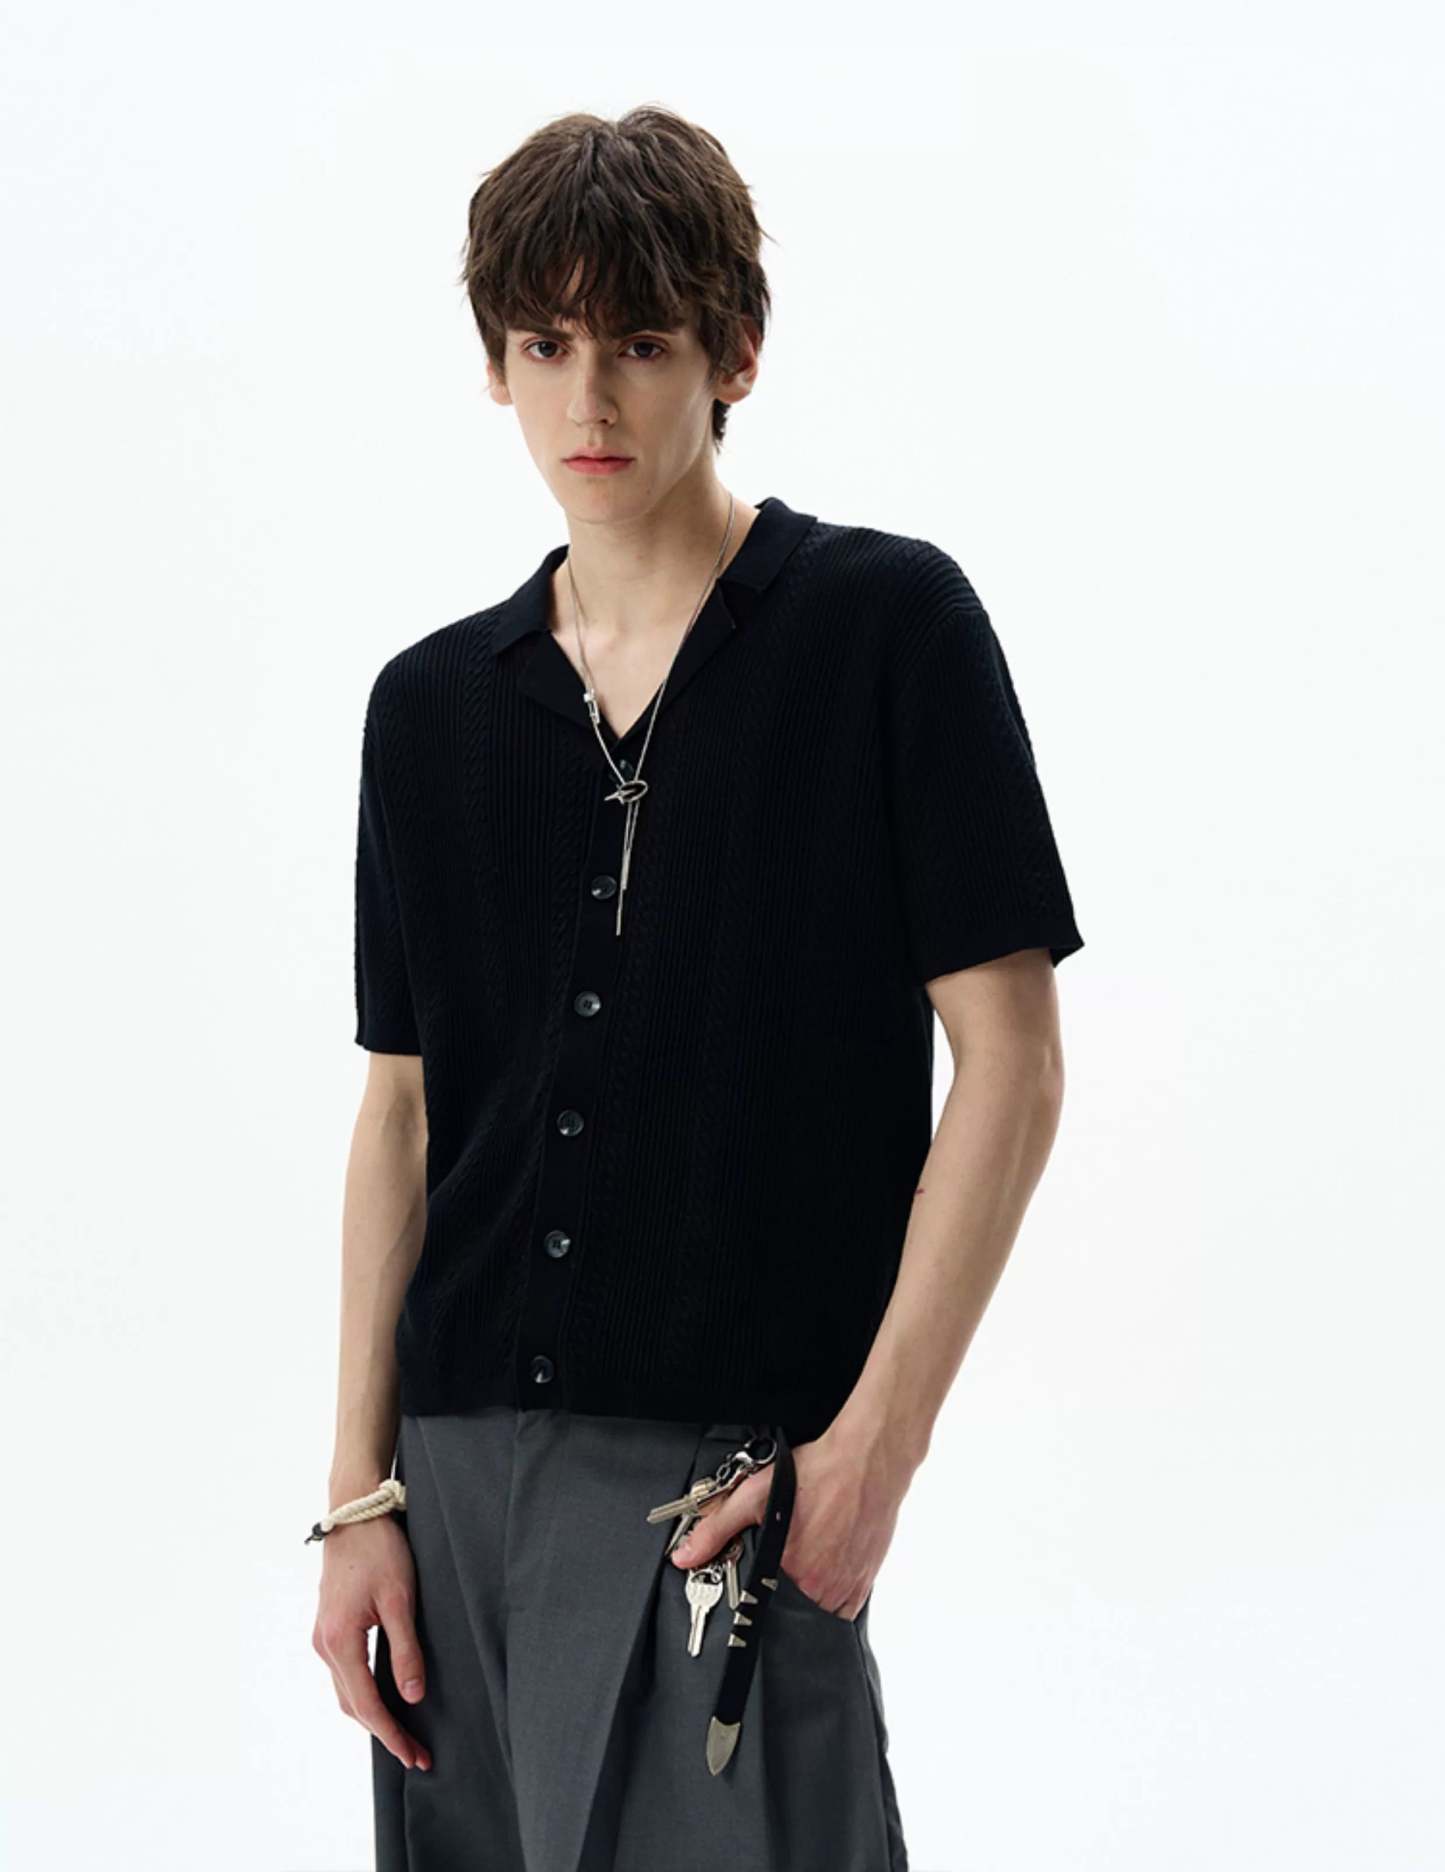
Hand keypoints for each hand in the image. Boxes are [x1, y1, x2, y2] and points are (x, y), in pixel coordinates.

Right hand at [311, 1515, 431, 1770]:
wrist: (355, 1512)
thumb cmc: (380, 1550)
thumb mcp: (401, 1600)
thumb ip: (406, 1651)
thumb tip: (412, 1698)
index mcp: (340, 1642)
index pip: (367, 1704)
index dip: (392, 1734)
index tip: (414, 1756)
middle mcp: (324, 1645)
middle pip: (352, 1705)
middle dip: (384, 1731)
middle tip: (416, 1753)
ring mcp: (323, 1636)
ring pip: (346, 1691)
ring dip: (372, 1715)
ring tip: (403, 1732)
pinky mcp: (329, 1626)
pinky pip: (345, 1672)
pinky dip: (363, 1693)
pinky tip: (384, 1696)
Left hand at [668, 1430, 906, 1621]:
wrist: (867, 1458)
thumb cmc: (817, 1473)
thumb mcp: (754, 1494)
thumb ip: (716, 1528)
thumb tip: (684, 1556)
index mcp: (793, 1574)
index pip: (765, 1607)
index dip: (759, 1594)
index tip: (762, 1576)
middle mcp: (823, 1588)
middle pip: (792, 1607)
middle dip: (784, 1588)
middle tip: (787, 1555)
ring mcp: (848, 1587)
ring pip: (818, 1609)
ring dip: (809, 1592)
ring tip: (809, 1555)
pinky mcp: (866, 1582)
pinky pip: (845, 1608)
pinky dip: (834, 1592)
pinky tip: (828, 1561)